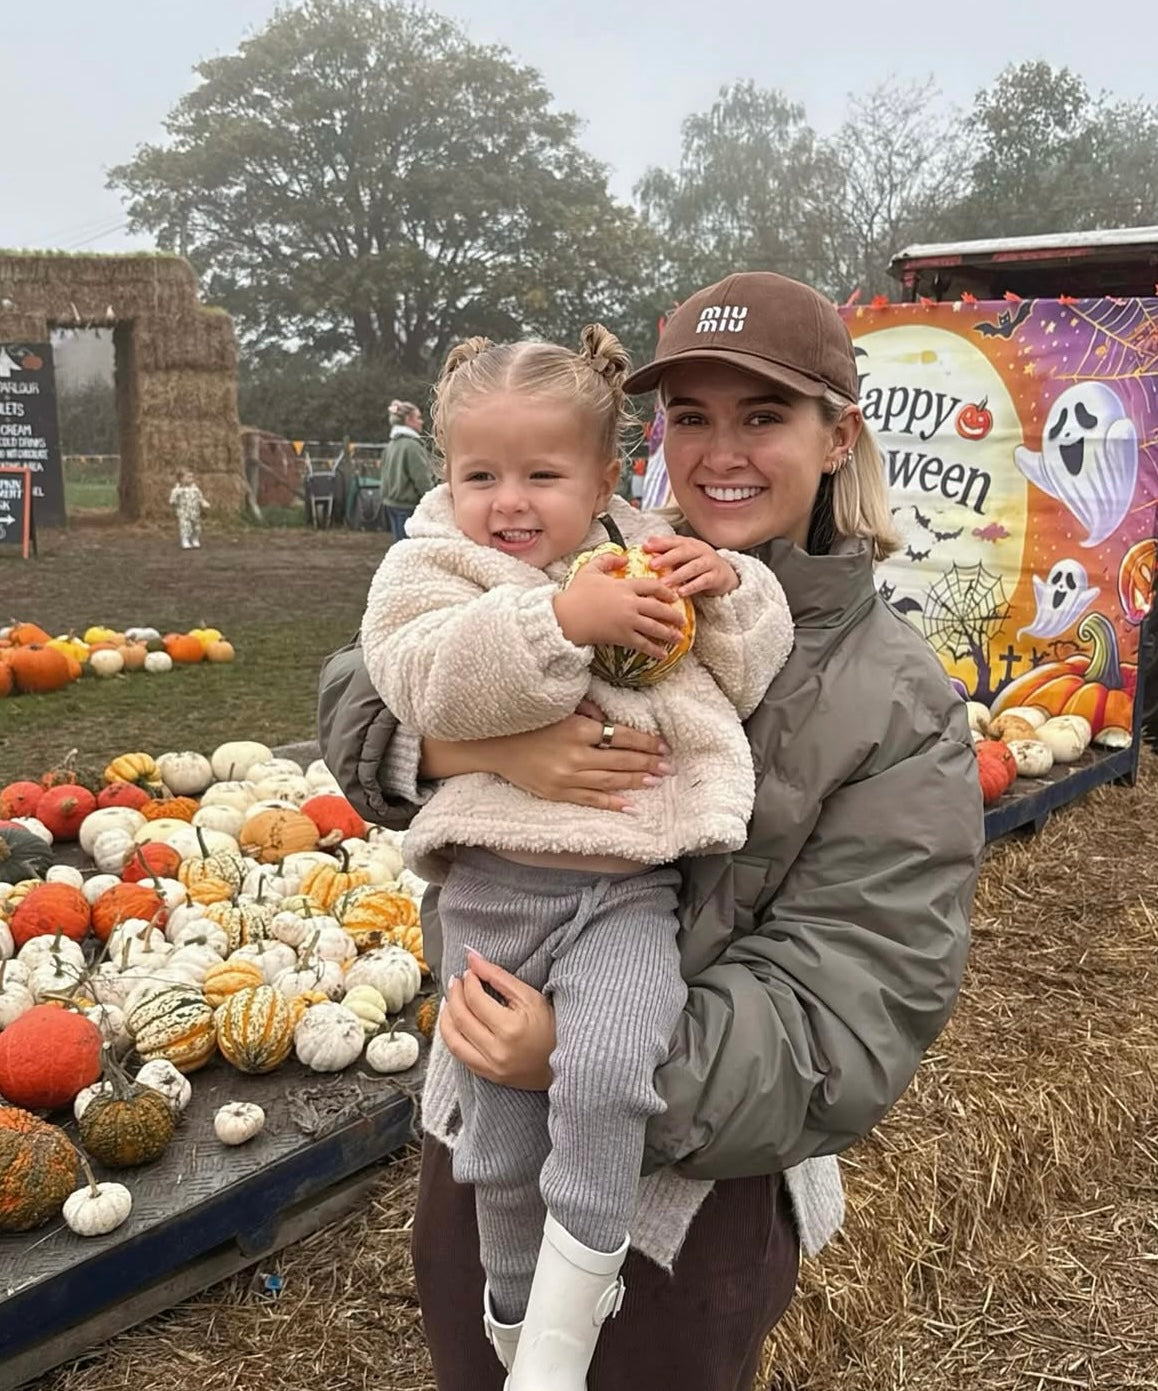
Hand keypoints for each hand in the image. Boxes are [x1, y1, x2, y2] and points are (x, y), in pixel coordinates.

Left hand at [440, 951, 555, 1088]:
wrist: (563, 1063)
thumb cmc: (550, 1027)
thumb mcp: (529, 996)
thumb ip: (499, 976)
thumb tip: (473, 959)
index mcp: (510, 1028)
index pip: (476, 999)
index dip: (469, 981)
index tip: (470, 971)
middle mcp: (497, 1050)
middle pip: (461, 1017)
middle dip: (454, 994)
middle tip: (457, 980)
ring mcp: (490, 1066)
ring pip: (452, 1039)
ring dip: (445, 1016)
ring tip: (450, 999)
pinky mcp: (487, 1075)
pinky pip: (459, 1055)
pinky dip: (451, 1035)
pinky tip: (453, 1022)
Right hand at [554, 552, 686, 658]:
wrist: (565, 616)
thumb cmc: (576, 593)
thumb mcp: (590, 569)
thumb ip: (608, 560)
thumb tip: (624, 557)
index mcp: (624, 586)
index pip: (652, 586)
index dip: (666, 591)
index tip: (673, 596)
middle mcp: (630, 603)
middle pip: (658, 608)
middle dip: (673, 615)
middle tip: (682, 620)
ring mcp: (627, 621)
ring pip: (654, 627)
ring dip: (669, 633)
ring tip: (678, 638)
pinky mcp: (622, 637)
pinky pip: (643, 644)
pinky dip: (654, 650)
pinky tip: (663, 654)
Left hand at [643, 535, 737, 596]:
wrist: (724, 576)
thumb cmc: (698, 566)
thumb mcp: (683, 557)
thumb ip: (667, 552)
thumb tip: (646, 544)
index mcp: (690, 543)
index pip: (674, 540)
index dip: (660, 543)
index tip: (645, 547)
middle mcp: (700, 550)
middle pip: (684, 551)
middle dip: (667, 558)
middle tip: (652, 565)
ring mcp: (710, 563)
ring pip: (693, 567)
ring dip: (677, 575)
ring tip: (664, 583)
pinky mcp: (716, 577)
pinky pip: (703, 581)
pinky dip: (691, 587)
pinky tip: (681, 592)